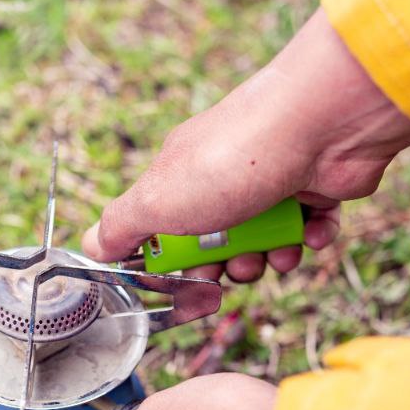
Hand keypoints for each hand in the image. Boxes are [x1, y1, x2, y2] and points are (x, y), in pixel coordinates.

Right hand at [82, 8, 409, 283]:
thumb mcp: (157, 200)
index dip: (176, 263)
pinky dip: (312, 238)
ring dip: (271, 258)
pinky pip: (313, 228)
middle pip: (221, 245)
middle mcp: (228, 175)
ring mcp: (275, 181)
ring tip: (276, 251)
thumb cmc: (231, 161)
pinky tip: (310, 232)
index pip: (170, 229)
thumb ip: (122, 226)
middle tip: (234, 269)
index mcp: (184, 175)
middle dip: (228, 268)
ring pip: (267, 243)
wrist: (318, 128)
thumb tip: (92, 245)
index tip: (183, 281)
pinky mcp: (317, 187)